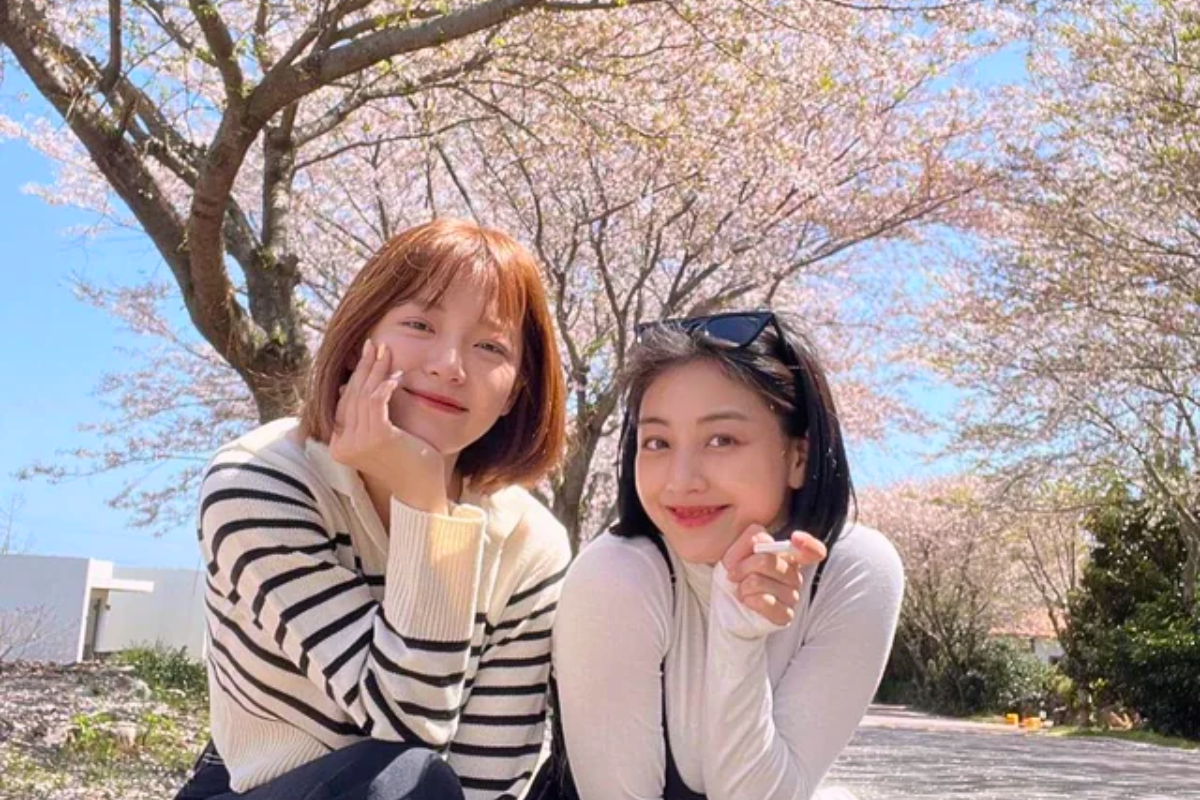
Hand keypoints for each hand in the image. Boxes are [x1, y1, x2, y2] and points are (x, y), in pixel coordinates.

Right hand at [330, 338, 448, 513]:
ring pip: (364, 395)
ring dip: (376, 370)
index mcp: (339, 446)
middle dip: (364, 367)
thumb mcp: (380, 435)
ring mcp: (358, 443)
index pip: (344, 403)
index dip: (355, 377)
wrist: (422, 487)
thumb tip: (350, 386)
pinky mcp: (377, 437)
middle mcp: (343, 445)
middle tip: (374, 345)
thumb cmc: (406, 460)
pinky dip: (385, 386)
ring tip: (386, 352)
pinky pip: (377, 402)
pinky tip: (395, 376)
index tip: (367, 356)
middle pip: (352, 395)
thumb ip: (365, 416)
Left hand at [721, 526, 827, 625]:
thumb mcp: (735, 548)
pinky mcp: (784, 616)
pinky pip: (771, 605)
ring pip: (768, 583)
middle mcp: (794, 575)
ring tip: (740, 589)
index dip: (809, 544)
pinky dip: (752, 600)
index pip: (814, 551)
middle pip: (772, 562)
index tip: (795, 538)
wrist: (720, 601)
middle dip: (745, 566)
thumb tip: (763, 541)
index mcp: (787, 555)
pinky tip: (747, 600)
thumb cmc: (733, 573)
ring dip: (745, 585)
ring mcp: (791, 597)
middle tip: (734, 573)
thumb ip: (751, 538)